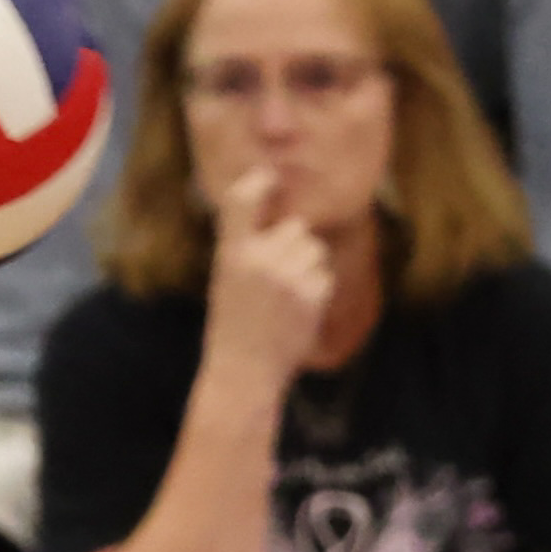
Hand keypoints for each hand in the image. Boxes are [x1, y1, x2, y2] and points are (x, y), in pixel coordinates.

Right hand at [202, 168, 334, 391]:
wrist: (244, 372)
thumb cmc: (233, 325)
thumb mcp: (226, 279)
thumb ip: (245, 245)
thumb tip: (280, 214)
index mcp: (232, 254)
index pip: (242, 200)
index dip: (258, 182)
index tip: (268, 179)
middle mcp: (260, 260)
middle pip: (295, 228)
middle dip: (291, 246)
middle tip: (273, 281)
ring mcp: (288, 277)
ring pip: (314, 249)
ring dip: (306, 267)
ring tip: (285, 298)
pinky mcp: (312, 294)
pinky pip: (324, 274)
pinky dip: (316, 289)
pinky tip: (297, 310)